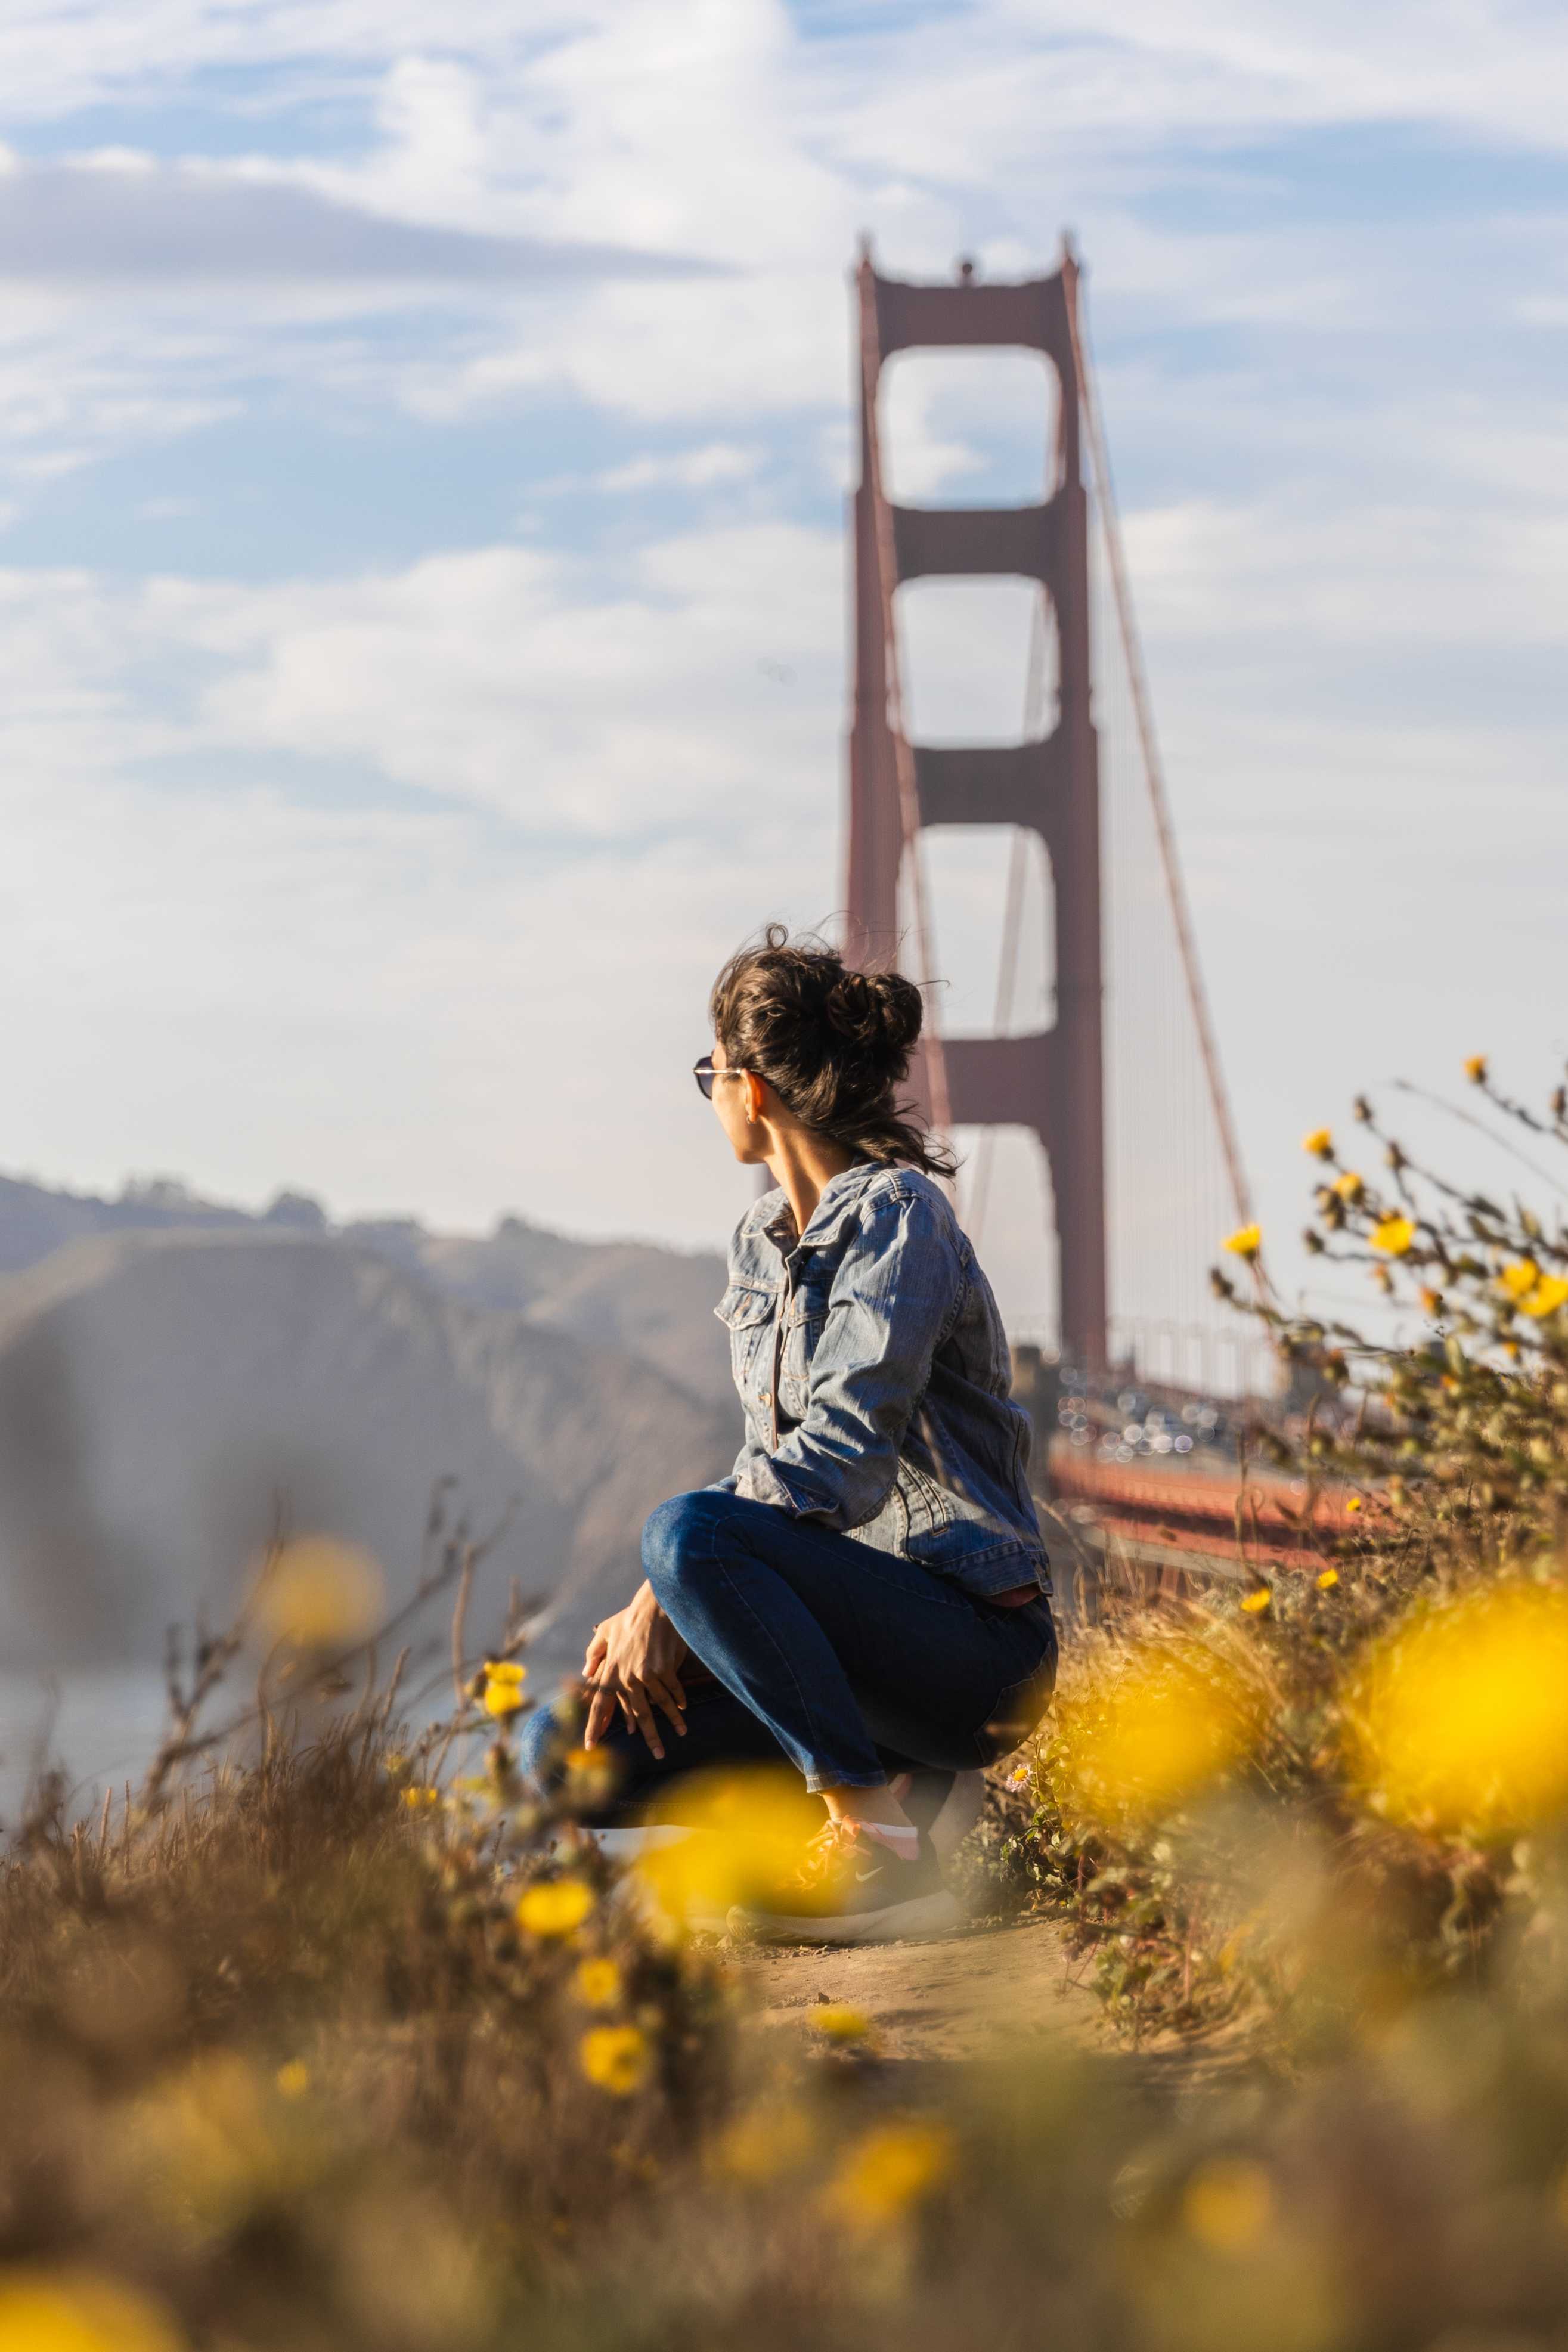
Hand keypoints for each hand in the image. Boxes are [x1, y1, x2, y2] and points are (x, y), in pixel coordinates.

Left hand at [583, 1581, 689, 1757]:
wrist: (656, 1607)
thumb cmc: (630, 1618)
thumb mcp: (606, 1632)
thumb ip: (594, 1654)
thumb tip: (585, 1673)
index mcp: (610, 1671)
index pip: (599, 1705)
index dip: (594, 1726)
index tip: (590, 1746)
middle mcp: (627, 1677)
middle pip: (638, 1714)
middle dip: (649, 1736)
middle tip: (657, 1754)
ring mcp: (647, 1674)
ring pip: (660, 1706)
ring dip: (671, 1722)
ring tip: (681, 1734)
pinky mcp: (664, 1669)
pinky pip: (673, 1691)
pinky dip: (679, 1701)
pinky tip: (683, 1710)